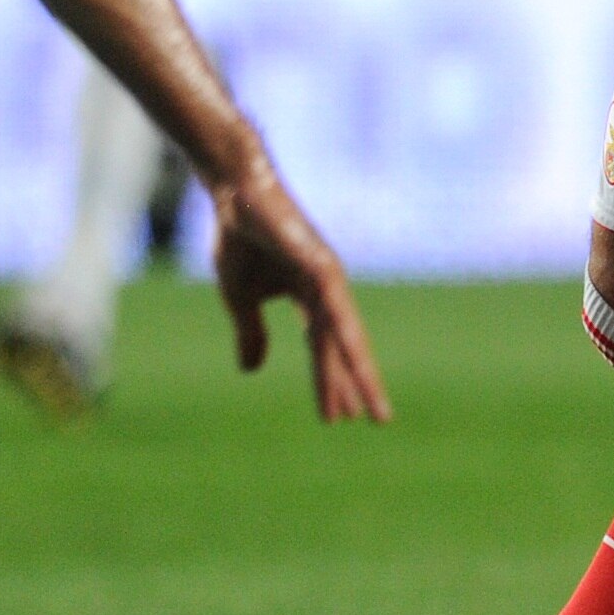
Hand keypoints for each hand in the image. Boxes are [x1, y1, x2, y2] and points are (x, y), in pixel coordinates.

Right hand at [208, 157, 391, 423]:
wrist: (236, 194)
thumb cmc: (240, 239)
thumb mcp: (241, 298)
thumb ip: (252, 333)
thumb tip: (252, 371)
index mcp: (310, 298)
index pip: (323, 348)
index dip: (330, 381)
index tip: (338, 417)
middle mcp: (326, 291)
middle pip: (342, 348)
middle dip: (355, 385)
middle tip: (378, 420)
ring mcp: (327, 278)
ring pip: (345, 338)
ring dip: (358, 374)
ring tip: (374, 408)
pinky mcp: (321, 266)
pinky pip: (335, 312)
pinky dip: (344, 340)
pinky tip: (354, 364)